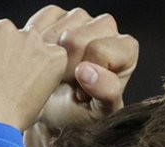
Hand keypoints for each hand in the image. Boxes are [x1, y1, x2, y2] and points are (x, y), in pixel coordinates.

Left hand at [0, 16, 66, 130]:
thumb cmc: (7, 122)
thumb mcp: (37, 102)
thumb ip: (33, 78)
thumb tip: (20, 76)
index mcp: (51, 54)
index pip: (31, 48)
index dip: (14, 66)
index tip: (6, 81)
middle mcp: (30, 36)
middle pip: (6, 37)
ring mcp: (2, 29)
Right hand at [21, 6, 138, 146]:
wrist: (49, 113)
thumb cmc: (78, 113)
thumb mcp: (98, 112)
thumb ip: (105, 91)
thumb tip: (86, 70)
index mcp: (125, 50)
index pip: (101, 50)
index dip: (87, 74)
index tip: (83, 91)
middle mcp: (107, 29)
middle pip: (78, 39)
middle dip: (67, 67)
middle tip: (68, 83)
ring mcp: (81, 19)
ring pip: (59, 32)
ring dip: (51, 59)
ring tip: (57, 73)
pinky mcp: (57, 15)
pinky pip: (43, 24)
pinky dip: (38, 47)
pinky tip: (45, 60)